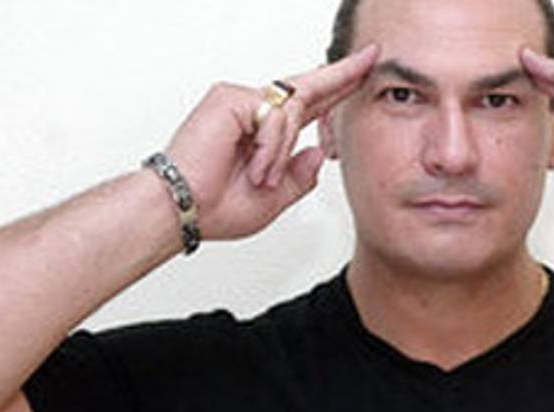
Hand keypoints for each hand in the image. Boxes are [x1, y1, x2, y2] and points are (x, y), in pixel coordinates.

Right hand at [164, 44, 379, 240]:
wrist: (183, 211)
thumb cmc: (216, 207)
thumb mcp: (274, 199)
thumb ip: (299, 177)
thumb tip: (318, 153)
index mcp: (264, 133)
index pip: (308, 105)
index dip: (337, 90)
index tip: (362, 74)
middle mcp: (252, 110)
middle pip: (306, 87)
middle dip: (341, 74)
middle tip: (370, 57)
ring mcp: (240, 100)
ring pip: (292, 112)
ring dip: (281, 152)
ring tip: (260, 177)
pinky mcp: (230, 98)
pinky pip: (273, 116)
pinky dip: (269, 146)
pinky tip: (254, 166)